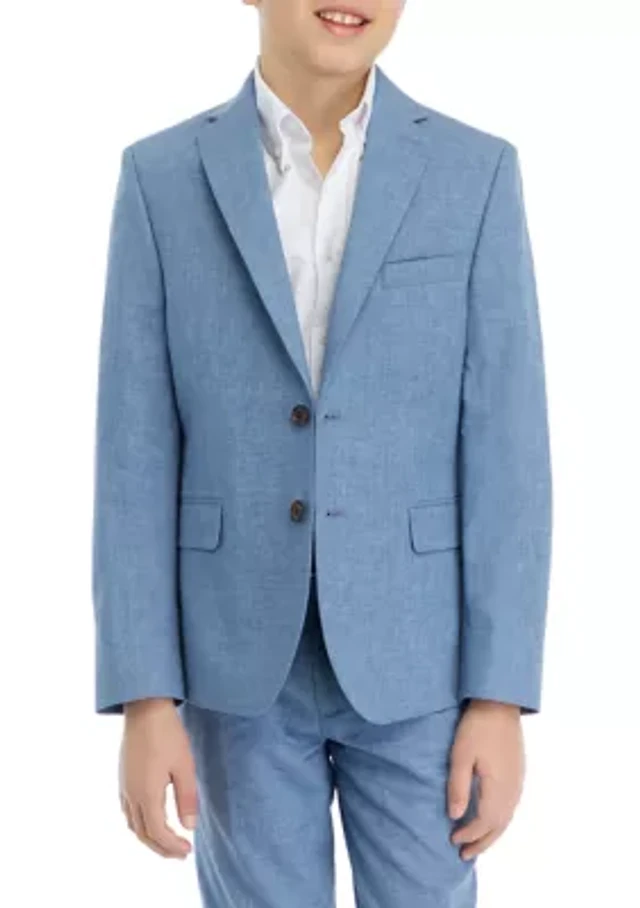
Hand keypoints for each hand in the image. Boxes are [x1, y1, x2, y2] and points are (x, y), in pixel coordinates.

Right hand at [119, 698, 197, 857]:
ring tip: (167, 841)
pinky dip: (140, 823)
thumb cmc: (168, 735)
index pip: (157, 832)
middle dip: (160, 848)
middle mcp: (131, 794)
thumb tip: (190, 827)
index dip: (172, 846)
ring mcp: (124, 786)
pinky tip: (152, 819)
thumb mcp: (185, 767)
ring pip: (133, 824)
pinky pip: (128, 811)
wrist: (145, 709)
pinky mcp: (123, 777)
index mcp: (147, 794)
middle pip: (142, 833)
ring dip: (149, 837)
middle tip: (180, 853)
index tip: (188, 850)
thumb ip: (187, 799)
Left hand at [447, 699, 523, 859]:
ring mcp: (518, 781)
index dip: (469, 834)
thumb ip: (458, 787)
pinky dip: (500, 819)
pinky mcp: (518, 772)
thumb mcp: (460, 755)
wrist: (499, 703)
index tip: (452, 840)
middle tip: (465, 855)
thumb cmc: (476, 727)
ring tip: (477, 842)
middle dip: (482, 842)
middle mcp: (512, 790)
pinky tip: (492, 818)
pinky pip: (511, 806)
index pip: (484, 822)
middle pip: (499, 826)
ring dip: (492, 832)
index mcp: (498, 788)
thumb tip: (455, 817)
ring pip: (507, 817)